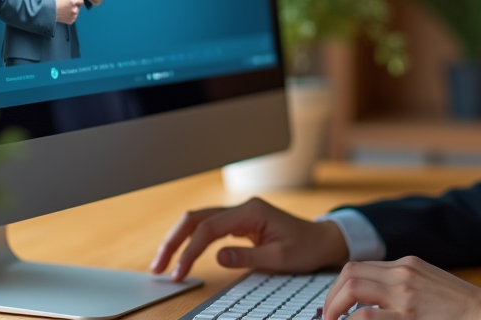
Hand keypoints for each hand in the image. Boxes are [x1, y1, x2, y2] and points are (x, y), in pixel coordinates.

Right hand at [54, 0, 82, 23]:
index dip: (77, 0)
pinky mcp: (71, 21)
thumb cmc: (58, 0)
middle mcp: (75, 10)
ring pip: (76, 12)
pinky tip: (64, 14)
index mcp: (74, 1)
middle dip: (75, 5)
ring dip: (73, 11)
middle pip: (79, 7)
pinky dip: (70, 16)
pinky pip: (73, 17)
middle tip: (67, 4)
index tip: (72, 0)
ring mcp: (74, 16)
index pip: (82, 1)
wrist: (50, 10)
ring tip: (65, 9)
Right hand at [150, 198, 349, 281]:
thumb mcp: (279, 258)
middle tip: (158, 266)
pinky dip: (193, 240)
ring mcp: (241, 213)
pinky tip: (184, 254)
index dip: (189, 250)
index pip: (209, 228)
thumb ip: (247, 257)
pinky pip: (210, 228)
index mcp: (251, 211)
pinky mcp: (241, 222)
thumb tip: (216, 257)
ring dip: (180, 239)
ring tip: (163, 263)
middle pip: (196, 218)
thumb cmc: (305, 247)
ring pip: (200, 221)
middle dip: (174, 240)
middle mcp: (243, 208)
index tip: (179, 273)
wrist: (322, 240)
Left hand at [322, 257, 480, 319]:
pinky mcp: (408, 315)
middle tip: (327, 317)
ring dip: (335, 308)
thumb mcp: (427, 283)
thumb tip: (371, 300)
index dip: (340, 287)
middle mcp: (403, 274)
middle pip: (350, 273)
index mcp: (407, 265)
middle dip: (332, 296)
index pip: (360, 268)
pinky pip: (367, 316)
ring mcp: (405, 294)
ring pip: (353, 288)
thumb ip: (401, 285)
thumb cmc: (458, 305)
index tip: (335, 306)